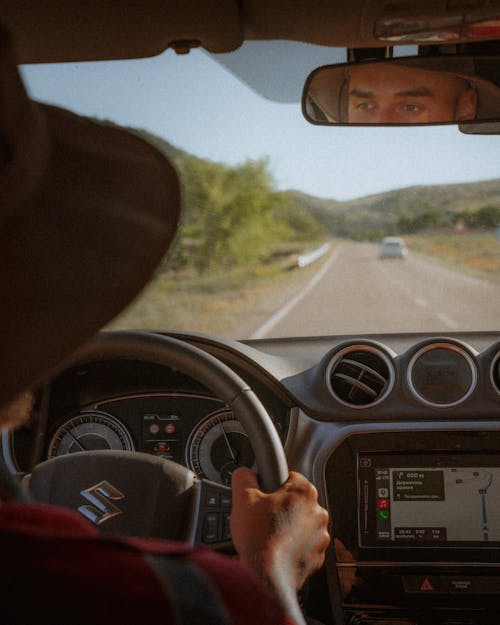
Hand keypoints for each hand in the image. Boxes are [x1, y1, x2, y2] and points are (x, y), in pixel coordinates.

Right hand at [231, 468, 329, 623]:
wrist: (265, 580)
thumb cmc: (258, 540)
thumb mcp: (242, 497)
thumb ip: (244, 476)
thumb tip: (245, 472)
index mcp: (304, 491)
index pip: (288, 476)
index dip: (271, 486)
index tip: (263, 497)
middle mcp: (317, 512)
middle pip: (294, 501)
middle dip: (278, 507)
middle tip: (261, 518)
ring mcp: (320, 536)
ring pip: (299, 523)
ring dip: (286, 527)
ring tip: (267, 536)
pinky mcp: (317, 556)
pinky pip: (303, 544)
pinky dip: (291, 546)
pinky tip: (275, 549)